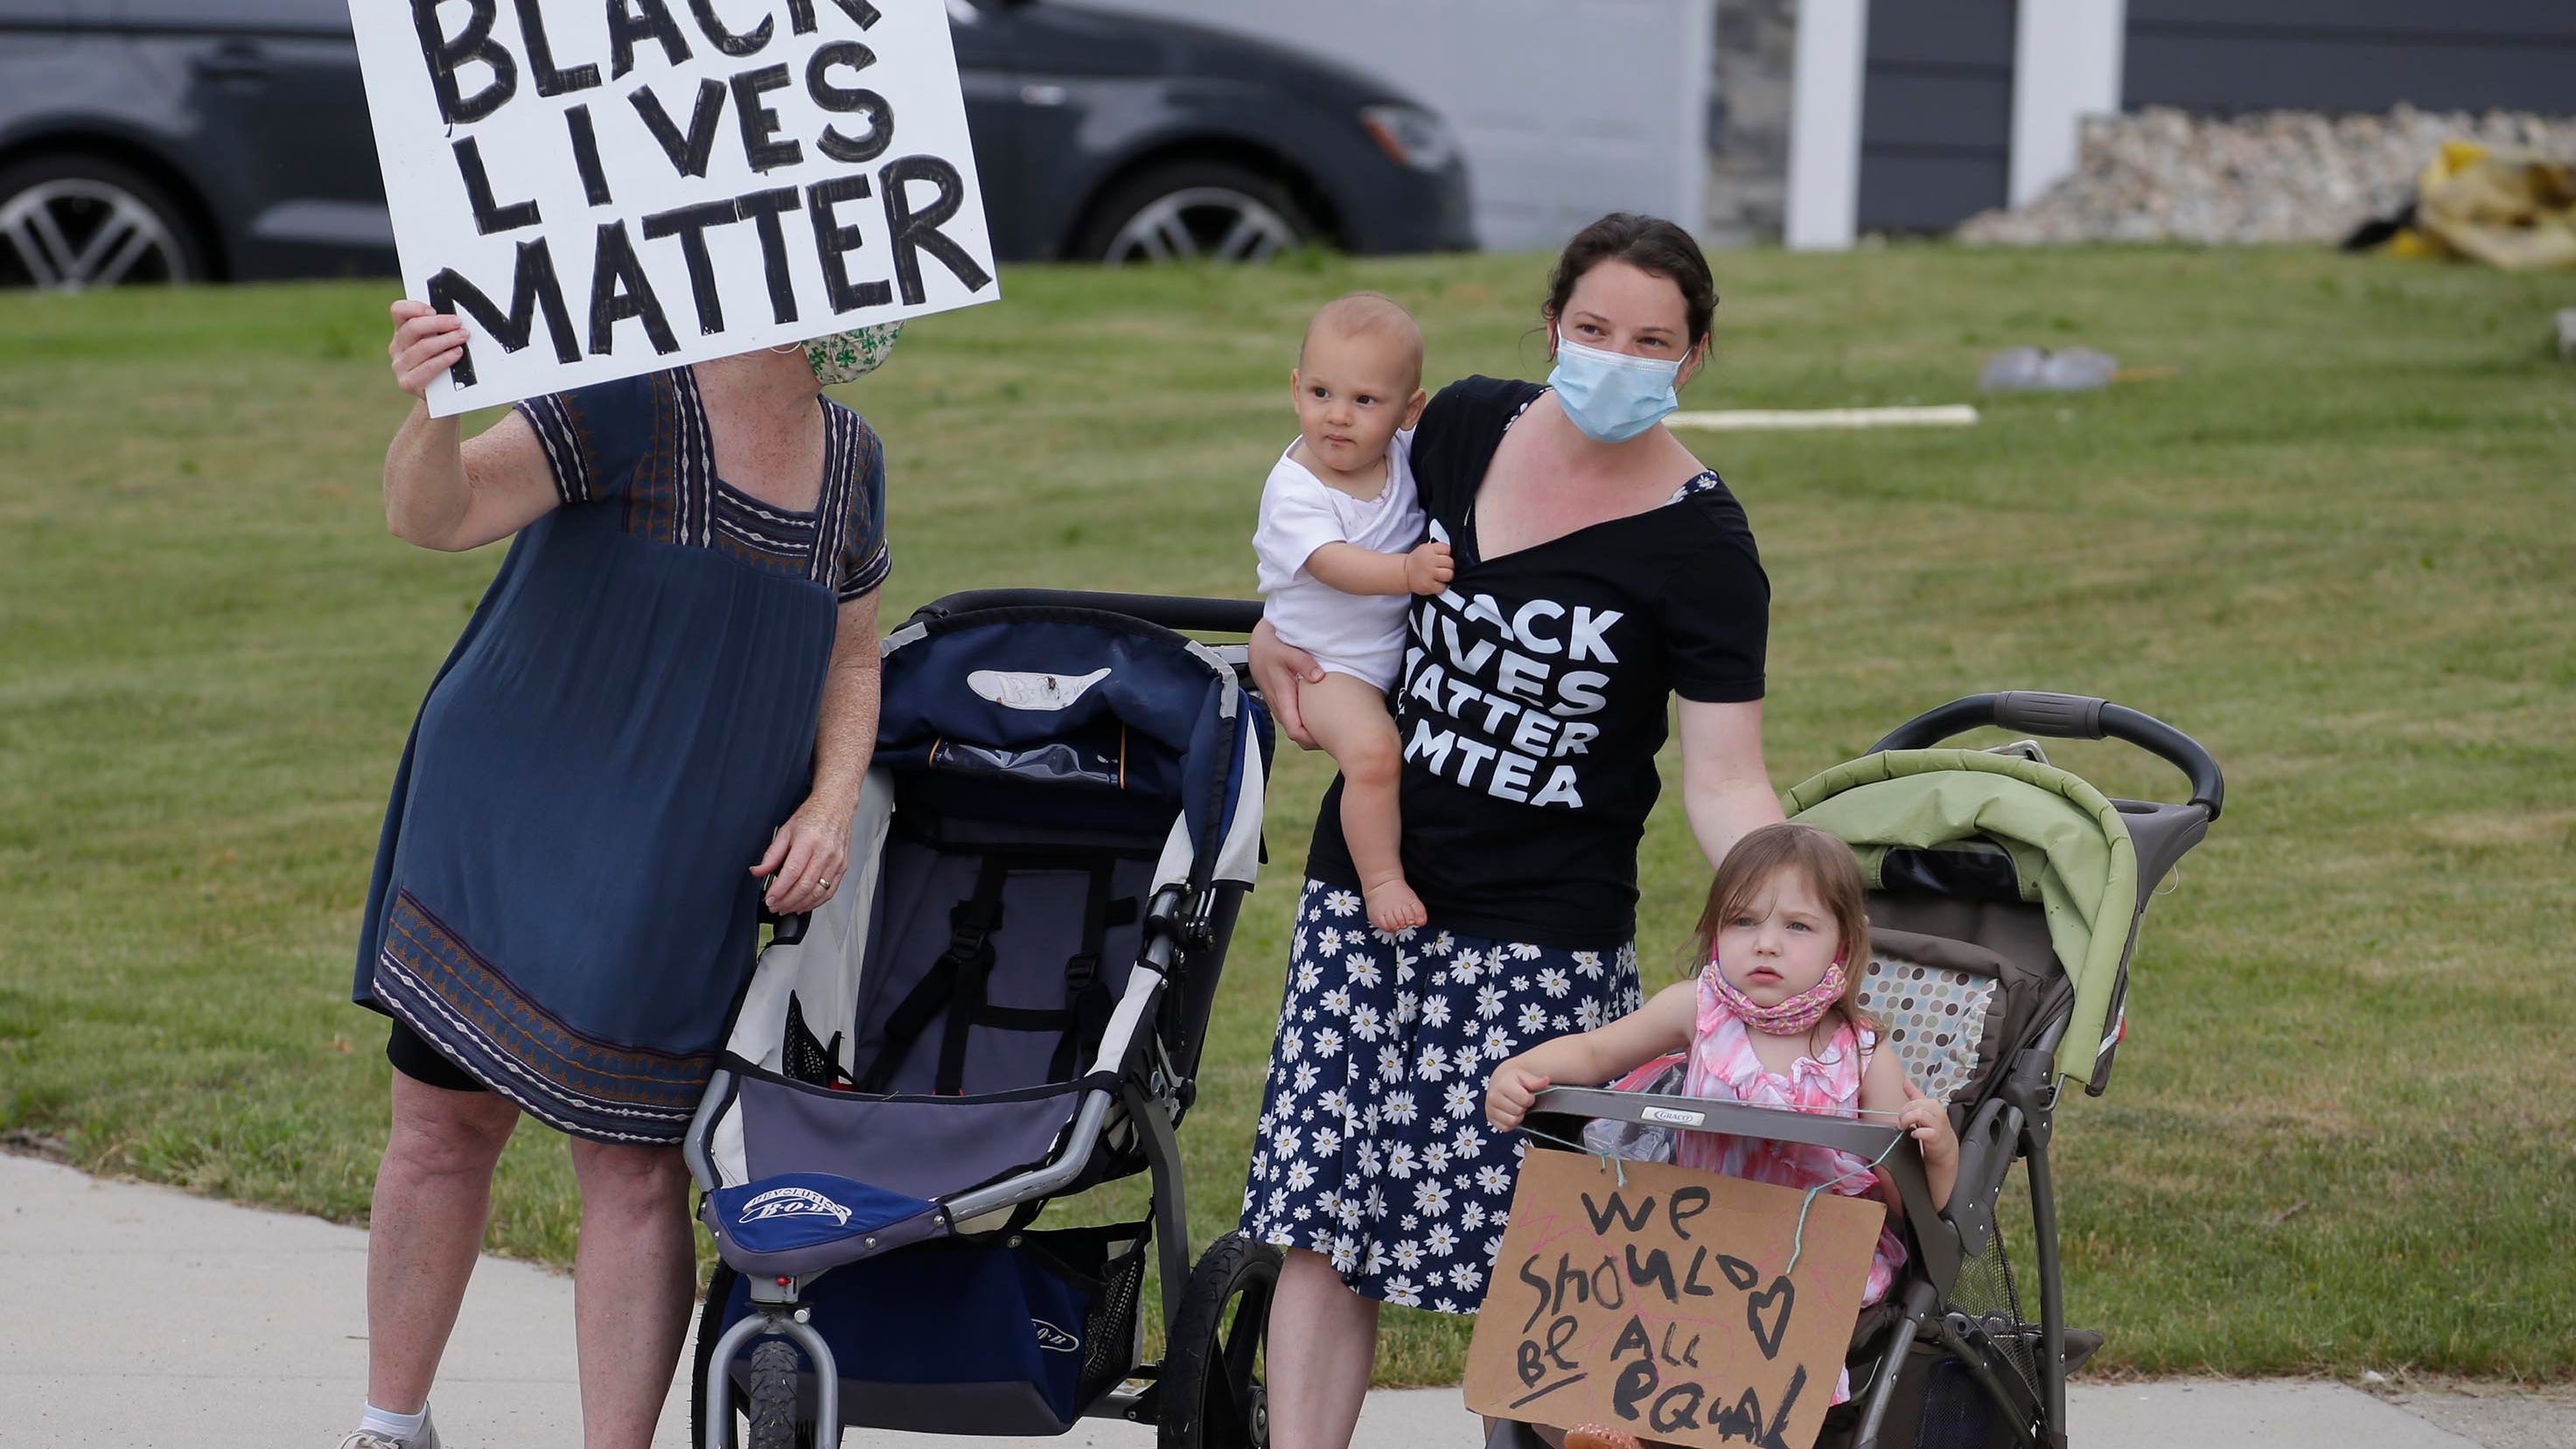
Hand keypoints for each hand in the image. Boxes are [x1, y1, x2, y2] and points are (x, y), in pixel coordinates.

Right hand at [388, 299, 466, 398]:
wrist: (443, 396)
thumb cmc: (445, 362)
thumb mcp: (440, 341)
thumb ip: (442, 327)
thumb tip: (460, 314)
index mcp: (402, 330)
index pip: (398, 311)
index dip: (414, 307)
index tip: (433, 310)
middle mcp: (397, 346)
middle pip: (412, 328)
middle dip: (438, 323)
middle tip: (458, 323)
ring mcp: (399, 366)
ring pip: (421, 348)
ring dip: (445, 340)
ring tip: (463, 337)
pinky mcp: (407, 383)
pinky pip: (427, 368)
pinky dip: (444, 359)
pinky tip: (456, 354)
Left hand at [751, 794, 854, 915]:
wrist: (836, 807)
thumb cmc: (812, 816)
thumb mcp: (786, 830)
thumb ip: (771, 854)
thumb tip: (758, 871)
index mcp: (808, 841)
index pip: (792, 872)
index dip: (779, 889)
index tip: (769, 898)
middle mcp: (825, 852)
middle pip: (805, 885)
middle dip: (787, 901)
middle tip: (774, 906)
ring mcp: (836, 861)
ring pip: (818, 892)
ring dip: (800, 904)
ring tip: (786, 908)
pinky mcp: (843, 867)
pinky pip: (830, 891)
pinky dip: (816, 902)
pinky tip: (804, 905)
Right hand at [1247, 619, 1324, 750]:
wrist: (1258, 645)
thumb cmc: (1271, 648)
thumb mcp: (1288, 651)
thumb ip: (1303, 663)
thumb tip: (1318, 676)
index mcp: (1282, 697)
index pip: (1294, 730)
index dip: (1310, 739)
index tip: (1328, 740)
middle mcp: (1279, 705)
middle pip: (1296, 734)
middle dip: (1314, 739)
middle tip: (1337, 739)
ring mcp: (1279, 705)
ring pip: (1295, 727)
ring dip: (1310, 731)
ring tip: (1331, 730)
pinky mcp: (1282, 701)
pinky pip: (1293, 718)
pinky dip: (1306, 721)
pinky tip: (1320, 716)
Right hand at [1403, 541, 1453, 595]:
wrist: (1405, 573)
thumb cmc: (1419, 561)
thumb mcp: (1426, 548)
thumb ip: (1439, 549)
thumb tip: (1454, 555)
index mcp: (1429, 549)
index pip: (1448, 549)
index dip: (1447, 554)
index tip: (1442, 558)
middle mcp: (1429, 560)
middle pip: (1451, 563)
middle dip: (1449, 566)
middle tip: (1442, 568)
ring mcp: (1429, 573)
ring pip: (1449, 575)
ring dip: (1447, 576)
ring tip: (1440, 576)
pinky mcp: (1429, 585)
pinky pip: (1443, 587)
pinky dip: (1441, 586)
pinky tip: (1436, 583)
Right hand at [1485, 1060, 1550, 1130]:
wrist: (1499, 1081)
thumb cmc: (1512, 1079)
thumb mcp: (1523, 1076)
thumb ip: (1535, 1081)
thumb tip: (1545, 1080)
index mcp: (1502, 1084)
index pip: (1525, 1099)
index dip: (1530, 1098)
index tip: (1527, 1095)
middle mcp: (1493, 1097)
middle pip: (1518, 1111)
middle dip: (1523, 1107)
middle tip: (1520, 1100)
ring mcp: (1490, 1109)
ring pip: (1512, 1121)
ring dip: (1517, 1116)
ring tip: (1515, 1106)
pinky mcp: (1490, 1118)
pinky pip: (1505, 1128)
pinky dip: (1510, 1123)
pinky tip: (1510, 1113)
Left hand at [1894, 1078, 1956, 1164]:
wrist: (1946, 1149)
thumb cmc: (1934, 1128)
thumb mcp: (1925, 1110)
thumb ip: (1914, 1095)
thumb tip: (1905, 1081)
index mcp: (1933, 1105)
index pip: (1916, 1099)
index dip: (1905, 1107)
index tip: (1902, 1115)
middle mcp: (1937, 1113)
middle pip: (1916, 1105)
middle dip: (1904, 1114)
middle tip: (1902, 1123)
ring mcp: (1938, 1125)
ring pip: (1920, 1114)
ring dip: (1908, 1120)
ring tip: (1905, 1128)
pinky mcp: (1937, 1138)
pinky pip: (1926, 1132)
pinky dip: (1917, 1133)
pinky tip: (1914, 1135)